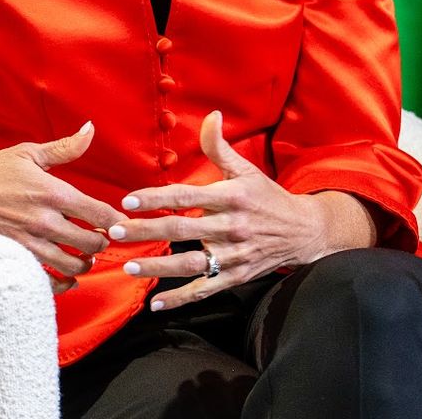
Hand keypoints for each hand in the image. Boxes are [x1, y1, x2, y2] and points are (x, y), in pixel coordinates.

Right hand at [0, 121, 123, 292]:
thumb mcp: (28, 153)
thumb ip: (65, 147)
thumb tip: (90, 129)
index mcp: (54, 193)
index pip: (102, 214)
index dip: (117, 220)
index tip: (118, 221)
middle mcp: (46, 221)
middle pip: (93, 243)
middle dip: (102, 241)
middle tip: (99, 236)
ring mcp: (31, 242)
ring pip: (74, 265)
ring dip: (85, 262)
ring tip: (84, 254)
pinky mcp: (18, 257)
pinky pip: (49, 280)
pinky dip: (63, 283)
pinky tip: (66, 275)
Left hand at [108, 111, 365, 311]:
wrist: (305, 232)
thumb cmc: (267, 197)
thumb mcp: (246, 170)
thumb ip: (219, 146)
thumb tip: (210, 115)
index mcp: (230, 198)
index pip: (187, 197)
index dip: (156, 198)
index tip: (128, 200)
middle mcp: (231, 227)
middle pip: (183, 231)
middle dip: (147, 232)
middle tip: (115, 231)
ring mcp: (234, 255)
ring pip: (192, 264)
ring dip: (159, 268)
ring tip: (129, 267)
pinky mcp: (237, 277)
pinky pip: (206, 290)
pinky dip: (181, 299)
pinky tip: (156, 305)